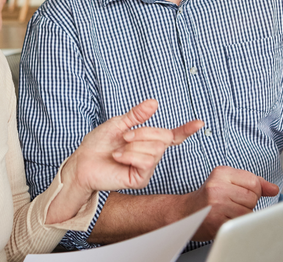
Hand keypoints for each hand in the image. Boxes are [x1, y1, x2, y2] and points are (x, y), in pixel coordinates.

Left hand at [46, 99, 202, 223]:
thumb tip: (154, 103)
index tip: (199, 123)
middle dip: (142, 133)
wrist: (83, 163)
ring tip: (119, 149)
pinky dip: (130, 155)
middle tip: (123, 137)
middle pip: (162, 137)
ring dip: (133, 145)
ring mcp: (146, 167)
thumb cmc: (97, 144)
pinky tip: (118, 157)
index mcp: (146, 140)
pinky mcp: (141, 179)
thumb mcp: (117, 123)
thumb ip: (136, 115)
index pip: (171, 136)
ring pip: (154, 149)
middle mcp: (150, 154)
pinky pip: (146, 161)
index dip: (186, 130)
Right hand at [181, 166, 278, 240]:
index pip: (254, 182)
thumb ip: (252, 183)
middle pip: (253, 198)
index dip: (252, 192)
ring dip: (242, 216)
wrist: (184, 214)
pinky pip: (240, 224)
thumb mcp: (226, 182)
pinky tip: (224, 220)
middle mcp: (217, 186)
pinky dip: (236, 226)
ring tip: (227, 213)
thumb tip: (273, 188)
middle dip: (246, 205)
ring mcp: (216, 204)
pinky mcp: (216, 221)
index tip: (239, 195)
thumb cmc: (207, 199)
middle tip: (230, 205)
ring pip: (248, 212)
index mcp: (221, 173)